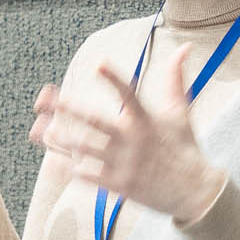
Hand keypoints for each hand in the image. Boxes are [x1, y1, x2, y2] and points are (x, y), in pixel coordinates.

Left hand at [40, 46, 226, 221]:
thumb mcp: (181, 112)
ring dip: (63, 139)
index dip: (114, 79)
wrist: (196, 192)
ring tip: (42, 130)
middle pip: (96, 121)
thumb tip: (184, 47)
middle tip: (48, 98)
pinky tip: (54, 163)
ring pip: (86, 148)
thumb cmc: (186, 148)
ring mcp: (126, 163)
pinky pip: (90, 177)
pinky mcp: (121, 185)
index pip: (129, 94)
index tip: (98, 64)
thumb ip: (175, 79)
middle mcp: (134, 140)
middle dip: (70, 109)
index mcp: (147, 120)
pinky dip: (72, 170)